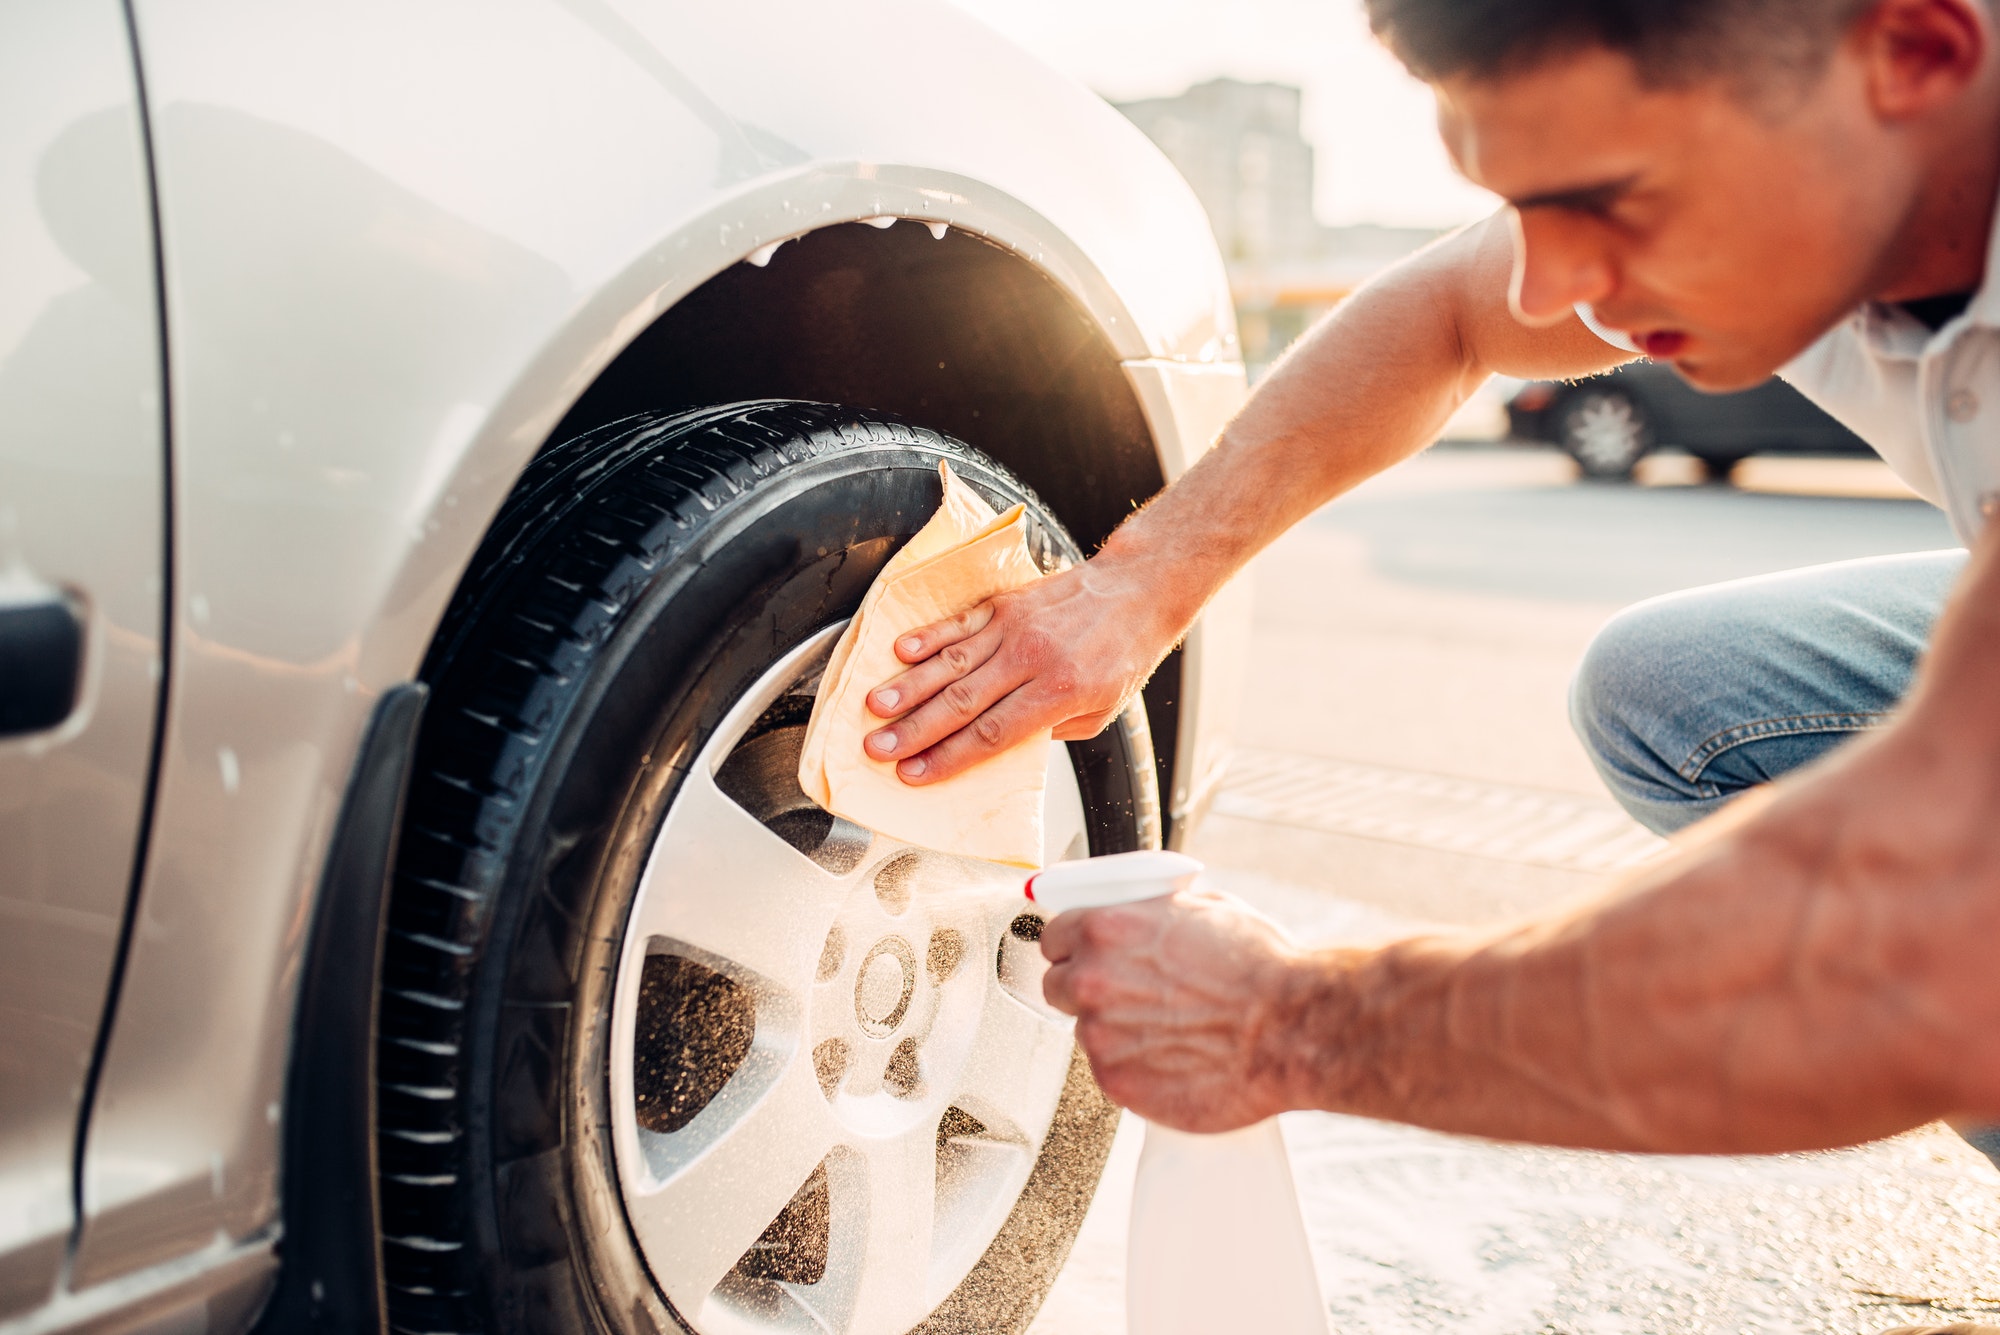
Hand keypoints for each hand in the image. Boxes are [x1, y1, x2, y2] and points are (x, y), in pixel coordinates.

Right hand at [862, 553, 1182, 783]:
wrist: (1135, 590)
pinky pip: (960, 623)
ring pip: (952, 661)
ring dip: (909, 686)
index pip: (992, 734)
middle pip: (962, 702)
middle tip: (877, 747)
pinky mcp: (1005, 604)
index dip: (949, 757)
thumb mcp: (1101, 711)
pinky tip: (900, 651)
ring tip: (875, 706)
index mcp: (1059, 692)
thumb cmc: (1122, 654)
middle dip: (915, 730)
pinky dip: (928, 636)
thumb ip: (1050, 730)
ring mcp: (1015, 628)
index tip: (915, 774)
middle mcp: (1032, 658)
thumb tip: (1001, 746)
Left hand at [1039, 889, 1307, 1131]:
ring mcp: (1101, 1036)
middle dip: (1085, 989)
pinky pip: (1110, 1070)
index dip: (1073, 948)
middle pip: (1058, 986)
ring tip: (1166, 1030)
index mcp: (1104, 929)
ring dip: (1113, 1030)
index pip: (1054, 938)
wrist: (1291, 1028)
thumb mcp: (1200, 908)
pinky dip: (1133, 1067)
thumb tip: (1141, 915)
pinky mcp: (1117, 1083)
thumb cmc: (1259, 968)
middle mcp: (1092, 981)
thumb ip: (1151, 914)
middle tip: (1125, 995)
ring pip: (1086, 1031)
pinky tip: (1171, 1057)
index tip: (1084, 956)